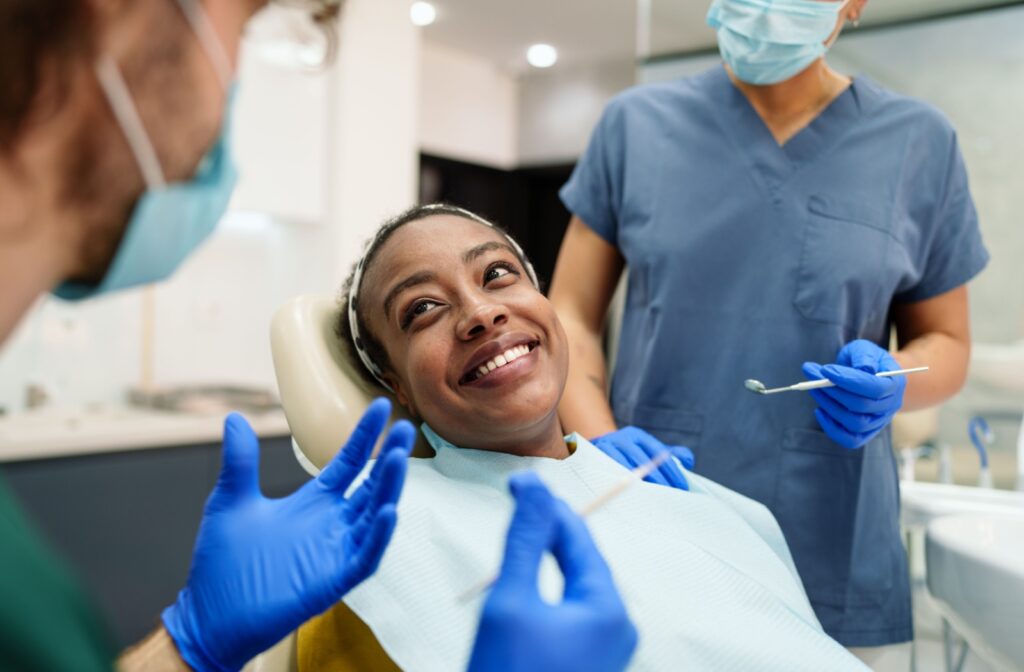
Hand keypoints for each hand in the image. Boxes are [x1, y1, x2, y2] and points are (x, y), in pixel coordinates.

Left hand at [162, 398, 414, 671]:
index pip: (349, 463)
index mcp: (314, 503)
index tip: (380, 407)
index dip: (365, 436)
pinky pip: (365, 556)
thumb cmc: (223, 563)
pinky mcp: (334, 580)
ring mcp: (336, 552)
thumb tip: (235, 419)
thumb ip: (241, 461)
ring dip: (388, 489)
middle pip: (371, 485)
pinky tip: (387, 512)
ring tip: (398, 459)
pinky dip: (378, 536)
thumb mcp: (231, 501)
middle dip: (390, 457)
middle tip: (406, 429)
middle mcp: (332, 524)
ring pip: (374, 516)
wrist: (210, 615)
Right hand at [467, 473, 637, 671]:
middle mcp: (617, 626)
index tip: (516, 483)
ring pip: (576, 582)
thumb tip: (533, 485)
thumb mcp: (511, 601)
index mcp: (608, 608)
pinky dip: (547, 586)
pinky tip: (525, 578)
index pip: (577, 537)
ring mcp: (605, 646)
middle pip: (580, 558)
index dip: (545, 505)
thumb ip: (524, 539)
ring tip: (518, 534)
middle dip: (547, 530)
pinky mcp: (590, 660)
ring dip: (546, 557)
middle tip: (514, 502)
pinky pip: (571, 608)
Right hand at [592, 426, 692, 490]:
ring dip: (642, 486)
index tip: (682, 486)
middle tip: (672, 497)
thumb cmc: (628, 456)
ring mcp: (606, 450)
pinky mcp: (595, 462)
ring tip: (656, 501)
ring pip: (627, 470)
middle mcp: (621, 440)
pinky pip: (612, 477)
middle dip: (659, 481)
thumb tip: (688, 461)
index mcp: (636, 436)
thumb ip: (671, 455)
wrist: (594, 452)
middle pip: (643, 461)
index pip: (658, 452)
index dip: (671, 470)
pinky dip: (624, 488)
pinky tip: (635, 499)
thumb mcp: (648, 450)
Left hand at [803, 340, 905, 449]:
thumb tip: (864, 369)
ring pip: (854, 423)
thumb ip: (865, 356)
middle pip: (861, 406)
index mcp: (895, 384)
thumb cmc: (866, 360)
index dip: (849, 380)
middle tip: (812, 375)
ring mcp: (878, 422)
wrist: (869, 375)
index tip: (826, 369)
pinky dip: (831, 428)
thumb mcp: (865, 349)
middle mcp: (890, 407)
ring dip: (829, 405)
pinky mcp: (865, 433)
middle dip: (833, 390)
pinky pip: (849, 440)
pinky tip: (819, 410)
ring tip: (814, 388)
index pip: (875, 388)